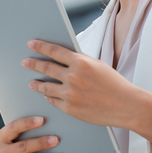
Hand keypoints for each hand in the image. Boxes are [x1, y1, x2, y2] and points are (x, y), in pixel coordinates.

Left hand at [21, 39, 151, 140]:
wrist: (126, 106)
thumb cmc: (114, 84)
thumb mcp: (98, 65)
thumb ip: (80, 61)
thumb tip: (62, 57)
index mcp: (81, 62)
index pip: (54, 51)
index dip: (40, 47)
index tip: (31, 44)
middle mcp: (73, 77)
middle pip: (46, 68)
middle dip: (33, 64)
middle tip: (25, 62)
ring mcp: (70, 94)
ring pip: (46, 87)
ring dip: (37, 84)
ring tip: (32, 82)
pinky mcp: (70, 109)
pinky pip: (54, 101)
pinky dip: (49, 97)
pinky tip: (47, 95)